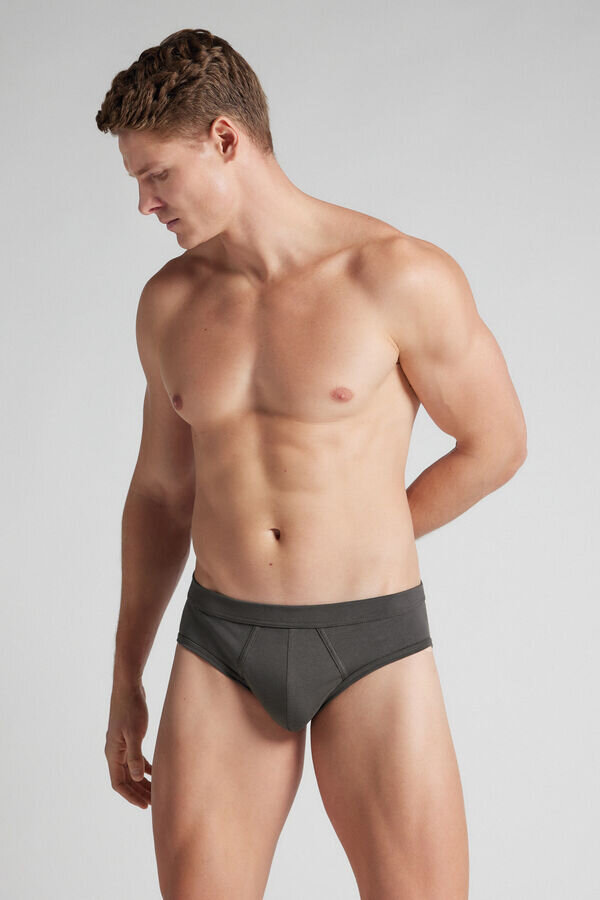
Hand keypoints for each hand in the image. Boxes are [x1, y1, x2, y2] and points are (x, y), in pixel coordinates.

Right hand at [105, 679, 151, 808]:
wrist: (128, 687)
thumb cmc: (130, 708)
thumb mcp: (134, 733)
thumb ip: (135, 756)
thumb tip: (138, 777)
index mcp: (113, 753)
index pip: (119, 783)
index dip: (131, 796)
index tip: (145, 806)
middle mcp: (115, 752)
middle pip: (125, 779)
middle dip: (138, 792)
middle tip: (153, 804)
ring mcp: (121, 745)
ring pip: (131, 770)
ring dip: (142, 781)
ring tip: (156, 792)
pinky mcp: (129, 737)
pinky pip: (136, 758)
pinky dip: (145, 767)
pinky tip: (156, 772)